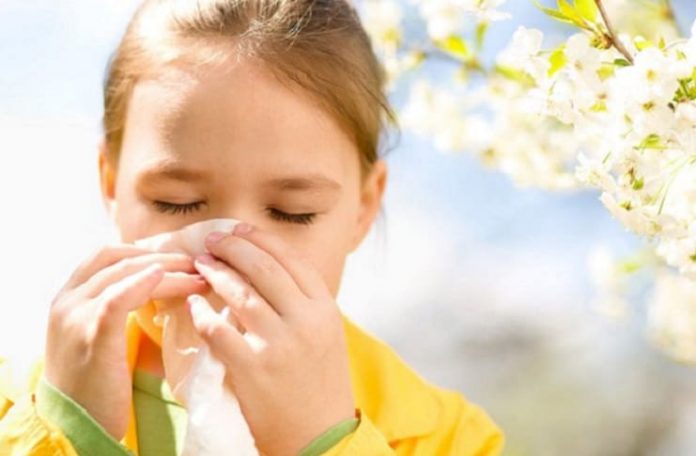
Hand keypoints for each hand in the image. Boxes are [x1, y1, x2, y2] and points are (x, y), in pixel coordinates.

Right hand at [44, 244, 209, 439]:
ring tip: (198, 276)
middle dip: (162, 257)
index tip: (177, 258)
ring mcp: (76, 316)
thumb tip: (158, 287)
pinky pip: (118, 297)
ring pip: (124, 273)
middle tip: (196, 264)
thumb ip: (115, 310)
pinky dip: (144, 282)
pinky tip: (167, 278)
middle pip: (118, 259)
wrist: (75, 427)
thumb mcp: (97, 339)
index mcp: (67, 298)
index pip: (106, 255)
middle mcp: (67, 301)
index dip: (143, 251)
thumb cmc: (94, 386)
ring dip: (167, 270)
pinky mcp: (92, 335)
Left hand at [189, 223, 354, 455]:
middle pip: (265, 269)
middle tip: (212, 239)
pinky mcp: (254, 369)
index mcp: (325, 309)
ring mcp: (280, 344)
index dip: (261, 239)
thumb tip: (266, 269)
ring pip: (241, 294)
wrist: (320, 438)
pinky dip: (203, 313)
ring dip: (217, 273)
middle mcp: (306, 321)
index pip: (291, 260)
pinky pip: (219, 330)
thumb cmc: (320, 384)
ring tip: (202, 264)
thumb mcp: (325, 336)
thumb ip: (303, 303)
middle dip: (234, 247)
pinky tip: (193, 304)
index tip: (239, 229)